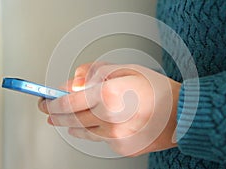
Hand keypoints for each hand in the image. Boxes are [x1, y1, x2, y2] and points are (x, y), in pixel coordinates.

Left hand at [38, 63, 180, 155]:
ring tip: (64, 119)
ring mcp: (116, 136)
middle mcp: (110, 118)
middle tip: (47, 110)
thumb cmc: (156, 88)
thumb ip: (94, 72)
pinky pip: (99, 139)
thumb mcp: (125, 68)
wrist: (181, 113)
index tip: (44, 99)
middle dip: (55, 114)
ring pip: (83, 131)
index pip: (67, 102)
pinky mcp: (122, 147)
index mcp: (109, 94)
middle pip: (71, 119)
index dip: (51, 101)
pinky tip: (89, 126)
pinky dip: (91, 131)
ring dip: (70, 124)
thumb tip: (72, 83)